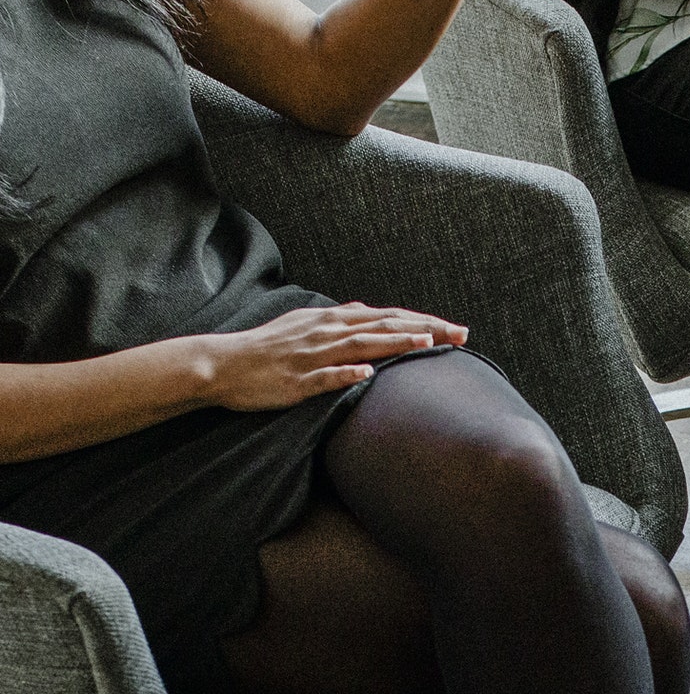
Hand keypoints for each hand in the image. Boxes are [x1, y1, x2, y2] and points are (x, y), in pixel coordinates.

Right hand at [192, 305, 467, 411]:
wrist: (223, 364)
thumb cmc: (269, 349)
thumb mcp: (308, 326)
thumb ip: (342, 322)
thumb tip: (369, 314)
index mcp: (332, 320)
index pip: (387, 316)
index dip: (423, 321)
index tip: (457, 329)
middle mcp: (327, 331)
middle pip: (383, 326)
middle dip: (424, 328)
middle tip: (461, 334)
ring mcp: (312, 355)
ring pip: (359, 346)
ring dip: (393, 343)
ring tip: (426, 344)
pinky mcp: (296, 380)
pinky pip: (324, 377)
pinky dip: (346, 374)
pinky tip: (367, 375)